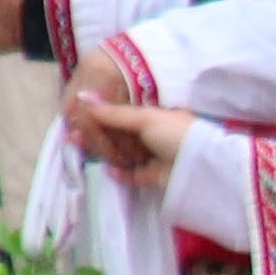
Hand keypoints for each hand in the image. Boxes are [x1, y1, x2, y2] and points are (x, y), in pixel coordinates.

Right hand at [60, 91, 192, 178]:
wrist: (200, 164)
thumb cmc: (175, 132)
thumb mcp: (143, 118)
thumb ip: (113, 112)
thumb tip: (83, 98)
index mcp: (152, 115)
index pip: (120, 113)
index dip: (100, 116)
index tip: (77, 117)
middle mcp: (153, 133)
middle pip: (120, 135)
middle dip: (98, 136)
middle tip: (75, 137)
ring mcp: (154, 155)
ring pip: (125, 155)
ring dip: (107, 154)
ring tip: (85, 152)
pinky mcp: (156, 176)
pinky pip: (134, 175)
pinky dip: (122, 174)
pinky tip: (109, 171)